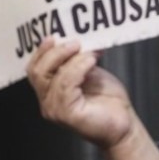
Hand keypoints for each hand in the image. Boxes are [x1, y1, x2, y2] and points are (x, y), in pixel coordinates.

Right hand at [26, 36, 158, 159]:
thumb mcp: (88, 72)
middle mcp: (48, 102)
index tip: (56, 35)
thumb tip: (74, 39)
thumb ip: (75, 61)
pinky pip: (66, 85)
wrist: (124, 124)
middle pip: (37, 71)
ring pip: (51, 76)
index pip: (34, 68)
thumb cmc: (108, 101)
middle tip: (76, 43)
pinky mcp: (67, 114)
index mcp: (49, 91)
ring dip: (71, 59)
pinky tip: (91, 62)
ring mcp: (55, 110)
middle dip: (55, 52)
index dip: (42, 51)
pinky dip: (78, 68)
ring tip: (89, 53)